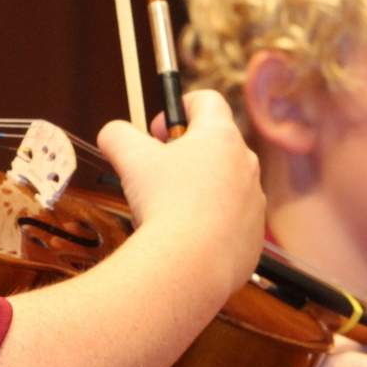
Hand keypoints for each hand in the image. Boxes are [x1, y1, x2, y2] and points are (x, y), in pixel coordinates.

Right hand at [96, 90, 264, 292]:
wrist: (191, 266)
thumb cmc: (164, 204)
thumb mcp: (129, 159)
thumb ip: (117, 135)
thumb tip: (112, 134)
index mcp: (221, 136)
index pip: (207, 100)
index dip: (177, 108)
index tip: (155, 133)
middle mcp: (246, 164)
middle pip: (215, 144)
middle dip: (184, 153)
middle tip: (156, 173)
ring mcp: (254, 201)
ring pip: (223, 185)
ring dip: (197, 190)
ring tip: (167, 210)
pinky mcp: (253, 236)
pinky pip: (230, 220)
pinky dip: (209, 224)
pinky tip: (184, 238)